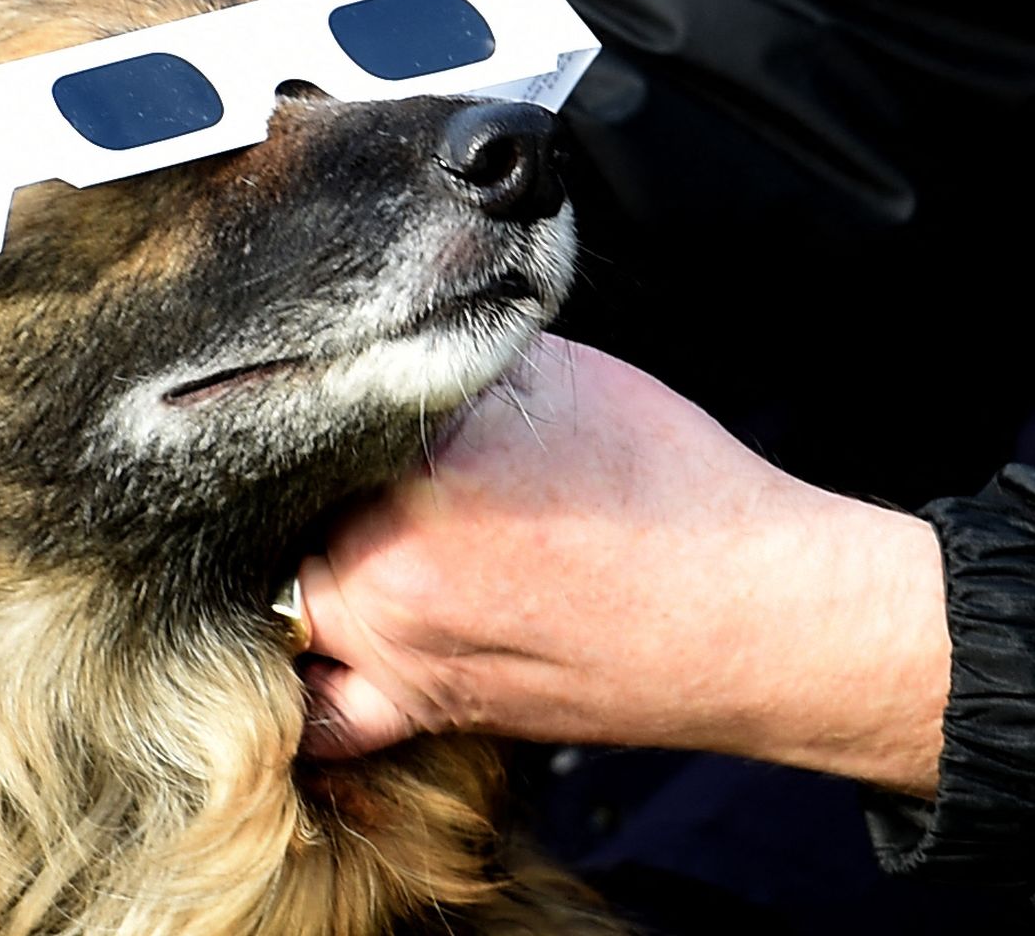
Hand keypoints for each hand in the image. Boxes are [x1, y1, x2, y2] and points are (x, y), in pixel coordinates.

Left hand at [297, 336, 950, 795]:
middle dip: (297, 468)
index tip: (304, 378)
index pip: (303, 408)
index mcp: (418, 459)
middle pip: (274, 502)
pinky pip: (319, 713)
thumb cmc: (679, 493)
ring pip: (280, 592)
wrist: (761, 616)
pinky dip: (303, 674)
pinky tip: (305, 635)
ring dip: (293, 554)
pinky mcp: (423, 707)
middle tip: (335, 445)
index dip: (301, 386)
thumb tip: (387, 322)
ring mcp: (397, 648)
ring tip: (333, 521)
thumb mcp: (560, 372)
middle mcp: (387, 561)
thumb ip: (453, 347)